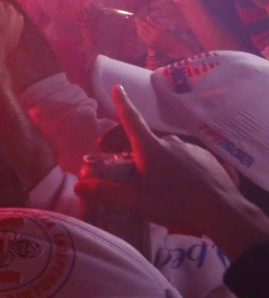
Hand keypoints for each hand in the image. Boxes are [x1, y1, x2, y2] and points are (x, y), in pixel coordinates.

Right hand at [73, 86, 247, 236]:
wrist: (221, 210)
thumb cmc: (174, 201)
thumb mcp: (135, 200)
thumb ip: (105, 192)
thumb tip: (77, 186)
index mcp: (150, 147)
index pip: (131, 119)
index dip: (123, 103)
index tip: (118, 87)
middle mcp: (169, 142)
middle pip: (145, 141)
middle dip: (133, 150)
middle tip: (125, 168)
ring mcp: (190, 149)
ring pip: (166, 152)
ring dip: (156, 163)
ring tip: (155, 185)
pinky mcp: (206, 159)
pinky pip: (184, 159)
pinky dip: (176, 169)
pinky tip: (178, 187)